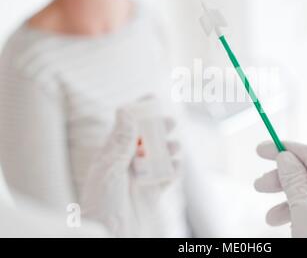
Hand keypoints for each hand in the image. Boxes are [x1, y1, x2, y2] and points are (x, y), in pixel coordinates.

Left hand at [81, 102, 179, 236]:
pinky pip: (167, 177)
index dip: (139, 111)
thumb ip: (121, 141)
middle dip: (159, 129)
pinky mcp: (152, 195)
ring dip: (169, 149)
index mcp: (111, 155)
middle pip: (146, 140)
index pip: (126, 126)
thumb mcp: (109, 168)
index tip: (153, 97)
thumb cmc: (101, 204)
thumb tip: (125, 110)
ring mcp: (140, 180)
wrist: (110, 237)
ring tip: (175, 147)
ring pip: (159, 156)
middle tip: (170, 122)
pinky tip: (176, 165)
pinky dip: (174, 169)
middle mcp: (126, 165)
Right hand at [255, 141, 306, 237]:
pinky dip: (289, 214)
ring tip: (268, 215)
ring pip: (304, 195)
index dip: (288, 149)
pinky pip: (305, 212)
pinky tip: (280, 223)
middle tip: (258, 185)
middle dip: (281, 178)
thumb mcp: (305, 207)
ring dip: (282, 200)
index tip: (263, 149)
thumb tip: (284, 156)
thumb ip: (293, 178)